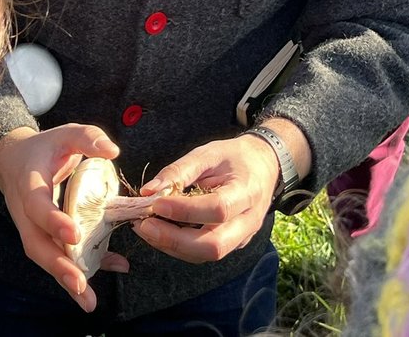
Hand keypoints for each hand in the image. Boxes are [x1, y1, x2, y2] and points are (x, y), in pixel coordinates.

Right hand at [0, 124, 122, 311]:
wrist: (12, 160)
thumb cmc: (44, 148)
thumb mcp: (65, 134)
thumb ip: (88, 138)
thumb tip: (113, 152)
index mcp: (29, 183)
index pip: (37, 205)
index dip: (53, 220)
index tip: (74, 234)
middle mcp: (25, 211)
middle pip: (35, 243)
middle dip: (57, 266)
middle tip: (80, 284)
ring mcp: (30, 227)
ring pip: (43, 257)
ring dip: (64, 279)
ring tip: (88, 301)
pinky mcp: (40, 235)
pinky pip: (55, 256)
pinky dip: (77, 269)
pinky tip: (103, 275)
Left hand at [130, 133, 280, 263]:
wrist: (264, 166)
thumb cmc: (235, 157)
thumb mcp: (208, 153)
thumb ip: (179, 171)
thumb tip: (148, 191)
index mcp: (247, 192)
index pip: (217, 209)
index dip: (184, 211)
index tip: (155, 203)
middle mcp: (248, 221)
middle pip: (213, 246)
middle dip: (174, 240)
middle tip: (144, 225)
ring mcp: (242, 237)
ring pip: (205, 254)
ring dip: (171, 245)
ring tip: (146, 227)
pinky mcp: (232, 244)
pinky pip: (204, 252)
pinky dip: (178, 245)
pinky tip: (161, 231)